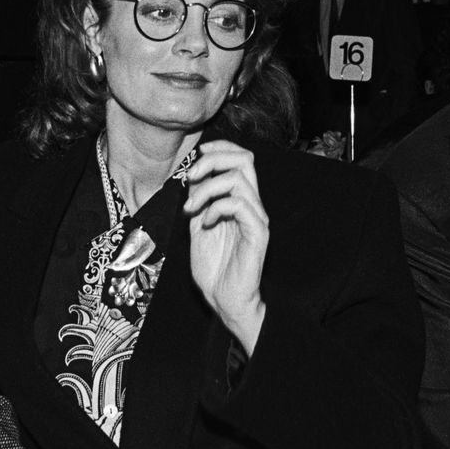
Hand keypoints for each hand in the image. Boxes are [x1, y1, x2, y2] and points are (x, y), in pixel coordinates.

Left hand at [184, 140, 268, 355]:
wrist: (224, 299)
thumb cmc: (214, 268)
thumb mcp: (198, 226)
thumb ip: (199, 203)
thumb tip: (192, 179)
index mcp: (240, 201)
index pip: (241, 159)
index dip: (221, 148)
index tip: (199, 154)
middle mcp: (252, 205)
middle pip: (245, 160)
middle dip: (213, 160)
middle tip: (192, 176)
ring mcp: (256, 218)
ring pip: (238, 180)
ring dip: (207, 189)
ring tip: (191, 209)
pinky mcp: (258, 233)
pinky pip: (240, 205)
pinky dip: (216, 208)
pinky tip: (205, 223)